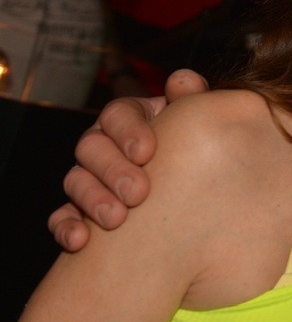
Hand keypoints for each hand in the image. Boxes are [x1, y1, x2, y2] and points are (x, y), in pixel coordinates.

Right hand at [49, 69, 209, 250]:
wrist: (198, 192)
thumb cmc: (199, 149)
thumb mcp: (199, 123)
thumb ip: (192, 101)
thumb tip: (183, 80)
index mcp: (133, 118)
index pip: (119, 113)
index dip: (129, 130)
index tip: (147, 151)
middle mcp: (106, 144)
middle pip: (92, 147)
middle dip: (113, 170)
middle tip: (138, 193)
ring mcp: (90, 176)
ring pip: (76, 181)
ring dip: (93, 200)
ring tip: (117, 220)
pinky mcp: (79, 210)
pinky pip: (62, 216)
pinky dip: (67, 227)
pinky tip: (80, 240)